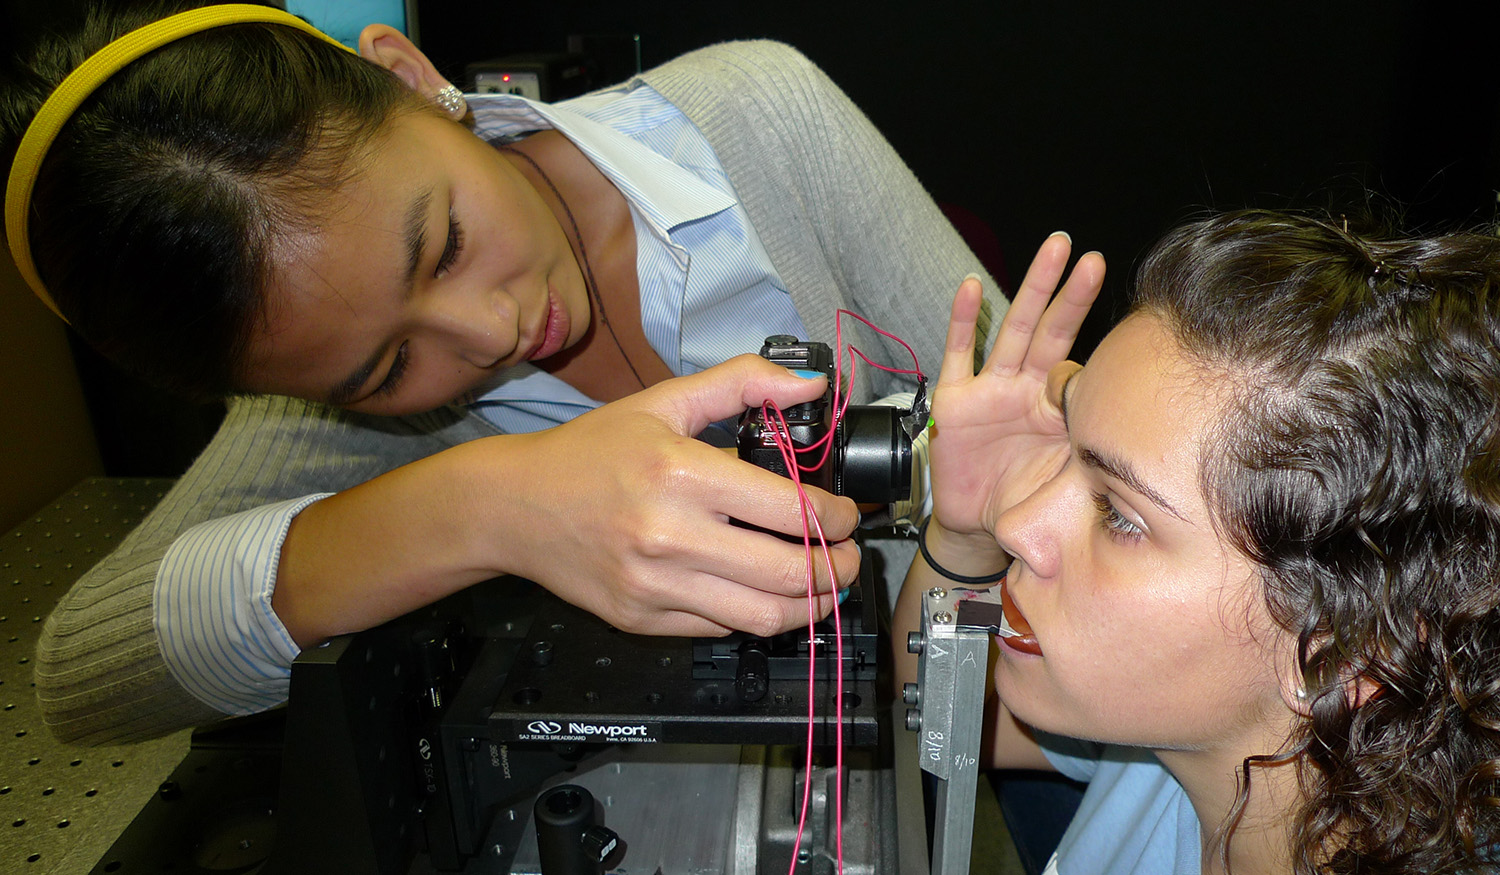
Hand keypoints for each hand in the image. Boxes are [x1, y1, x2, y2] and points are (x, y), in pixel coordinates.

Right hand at [502, 354, 862, 637]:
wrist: (514, 506)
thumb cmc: (590, 452)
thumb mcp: (664, 402)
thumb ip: (743, 385)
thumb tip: (811, 386)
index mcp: (683, 474)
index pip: (793, 511)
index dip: (837, 520)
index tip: (845, 516)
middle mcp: (671, 535)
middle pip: (790, 573)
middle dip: (839, 568)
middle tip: (848, 557)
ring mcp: (655, 585)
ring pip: (764, 616)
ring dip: (812, 606)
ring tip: (824, 586)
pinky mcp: (642, 620)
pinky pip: (720, 629)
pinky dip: (756, 616)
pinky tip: (767, 595)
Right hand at [926, 233, 1103, 560]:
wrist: (980, 525)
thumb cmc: (1027, 498)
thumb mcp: (1066, 476)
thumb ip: (1088, 450)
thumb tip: (1130, 439)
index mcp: (1055, 404)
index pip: (1077, 368)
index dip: (1092, 365)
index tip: (1119, 355)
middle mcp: (1025, 387)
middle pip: (1052, 332)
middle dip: (1071, 294)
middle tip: (1093, 258)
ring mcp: (990, 389)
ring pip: (1015, 330)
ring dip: (1034, 290)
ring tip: (1054, 249)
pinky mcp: (954, 400)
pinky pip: (958, 354)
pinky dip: (963, 320)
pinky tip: (971, 286)